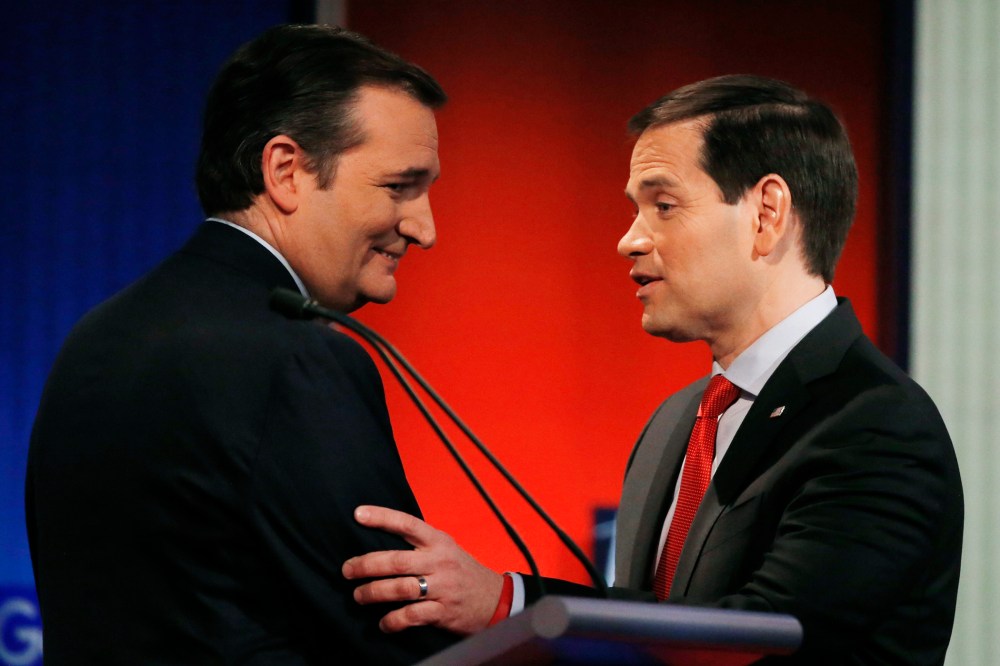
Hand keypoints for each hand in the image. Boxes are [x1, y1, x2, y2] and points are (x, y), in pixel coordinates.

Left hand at [342, 505, 504, 634]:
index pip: (407, 523)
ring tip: (358, 596)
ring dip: (373, 593)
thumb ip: (419, 543)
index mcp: (438, 541)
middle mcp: (439, 561)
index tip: (358, 514)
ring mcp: (442, 587)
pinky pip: (412, 616)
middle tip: (346, 570)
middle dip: (366, 565)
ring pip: (400, 589)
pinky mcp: (444, 611)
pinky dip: (393, 621)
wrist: (495, 598)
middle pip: (396, 560)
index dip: (382, 517)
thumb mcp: (446, 548)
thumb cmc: (462, 571)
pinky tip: (383, 623)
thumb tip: (380, 538)